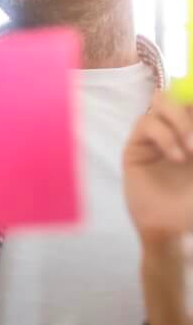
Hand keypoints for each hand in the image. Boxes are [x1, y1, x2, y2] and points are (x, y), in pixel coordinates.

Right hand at [124, 90, 192, 243]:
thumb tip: (191, 125)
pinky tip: (177, 157)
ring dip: (181, 120)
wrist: (176, 229)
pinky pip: (147, 123)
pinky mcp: (136, 144)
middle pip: (180, 96)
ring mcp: (157, 134)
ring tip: (191, 148)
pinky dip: (165, 135)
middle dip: (190, 111)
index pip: (192, 103)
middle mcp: (177, 128)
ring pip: (161, 101)